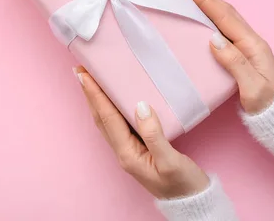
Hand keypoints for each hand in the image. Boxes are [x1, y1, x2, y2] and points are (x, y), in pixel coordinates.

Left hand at [75, 66, 209, 198]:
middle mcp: (124, 152)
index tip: (84, 74)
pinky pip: (120, 123)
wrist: (192, 202)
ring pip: (108, 121)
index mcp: (128, 154)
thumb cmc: (183, 184)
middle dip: (90, 94)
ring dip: (98, 100)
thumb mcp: (170, 161)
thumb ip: (154, 134)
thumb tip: (140, 106)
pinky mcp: (139, 149)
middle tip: (81, 71)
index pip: (107, 118)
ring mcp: (130, 151)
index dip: (95, 94)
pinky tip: (116, 99)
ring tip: (92, 81)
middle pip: (101, 118)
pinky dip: (112, 107)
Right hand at [181, 0, 273, 113]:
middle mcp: (251, 40)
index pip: (225, 16)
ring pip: (226, 17)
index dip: (206, 0)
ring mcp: (248, 46)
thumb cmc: (267, 104)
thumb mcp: (252, 88)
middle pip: (226, 11)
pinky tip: (202, 18)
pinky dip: (212, 17)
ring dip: (208, 4)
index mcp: (252, 44)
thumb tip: (213, 39)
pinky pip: (225, 28)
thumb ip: (235, 63)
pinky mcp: (243, 53)